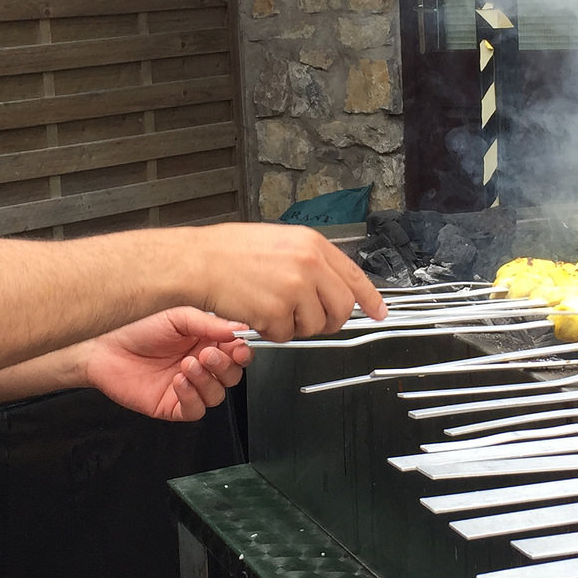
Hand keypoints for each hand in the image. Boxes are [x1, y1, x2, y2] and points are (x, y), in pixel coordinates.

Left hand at [80, 307, 253, 421]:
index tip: (239, 347)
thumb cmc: (136, 328)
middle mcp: (200, 365)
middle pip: (232, 375)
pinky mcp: (173, 405)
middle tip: (207, 354)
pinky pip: (196, 410)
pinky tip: (179, 381)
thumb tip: (239, 329)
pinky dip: (192, 397)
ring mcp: (188, 387)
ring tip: (187, 365)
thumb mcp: (177, 316)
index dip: (242, 352)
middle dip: (225, 366)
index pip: (237, 351)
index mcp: (206, 341)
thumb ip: (210, 324)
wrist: (104, 348)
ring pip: (217, 395)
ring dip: (207, 381)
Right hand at [187, 224, 386, 342]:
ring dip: (295, 326)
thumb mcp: (280, 242)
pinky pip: (285, 336)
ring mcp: (295, 289)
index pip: (354, 275)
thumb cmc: (230, 251)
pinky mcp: (277, 312)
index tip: (378, 312)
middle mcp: (309, 264)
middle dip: (328, 321)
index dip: (370, 298)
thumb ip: (310, 261)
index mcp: (312, 244)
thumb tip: (331, 285)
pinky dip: (271, 332)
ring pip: (315, 326)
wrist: (198, 261)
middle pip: (341, 308)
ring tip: (271, 307)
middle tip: (309, 320)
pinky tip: (256, 313)